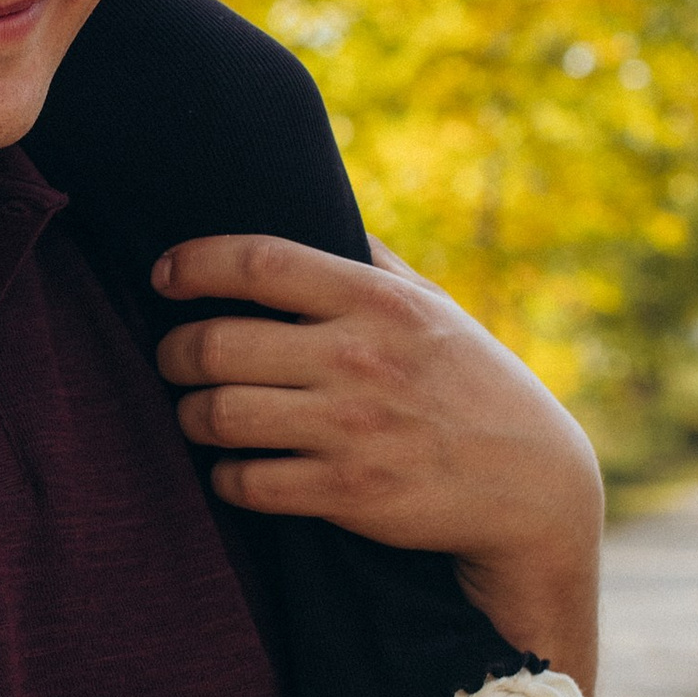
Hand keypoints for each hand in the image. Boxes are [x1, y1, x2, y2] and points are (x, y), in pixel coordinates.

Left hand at [150, 232, 603, 679]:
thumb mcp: (437, 309)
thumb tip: (323, 205)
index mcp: (378, 302)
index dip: (195, 263)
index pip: (260, 262)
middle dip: (175, 352)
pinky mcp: (349, 492)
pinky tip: (233, 470)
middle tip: (172, 359)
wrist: (533, 487)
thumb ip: (375, 264)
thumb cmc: (475, 385)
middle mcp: (360, 358)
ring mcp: (352, 428)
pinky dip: (225, 477)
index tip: (164, 275)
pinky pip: (247, 482)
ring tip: (195, 414)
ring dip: (190, 416)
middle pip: (218, 343)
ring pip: (219, 415)